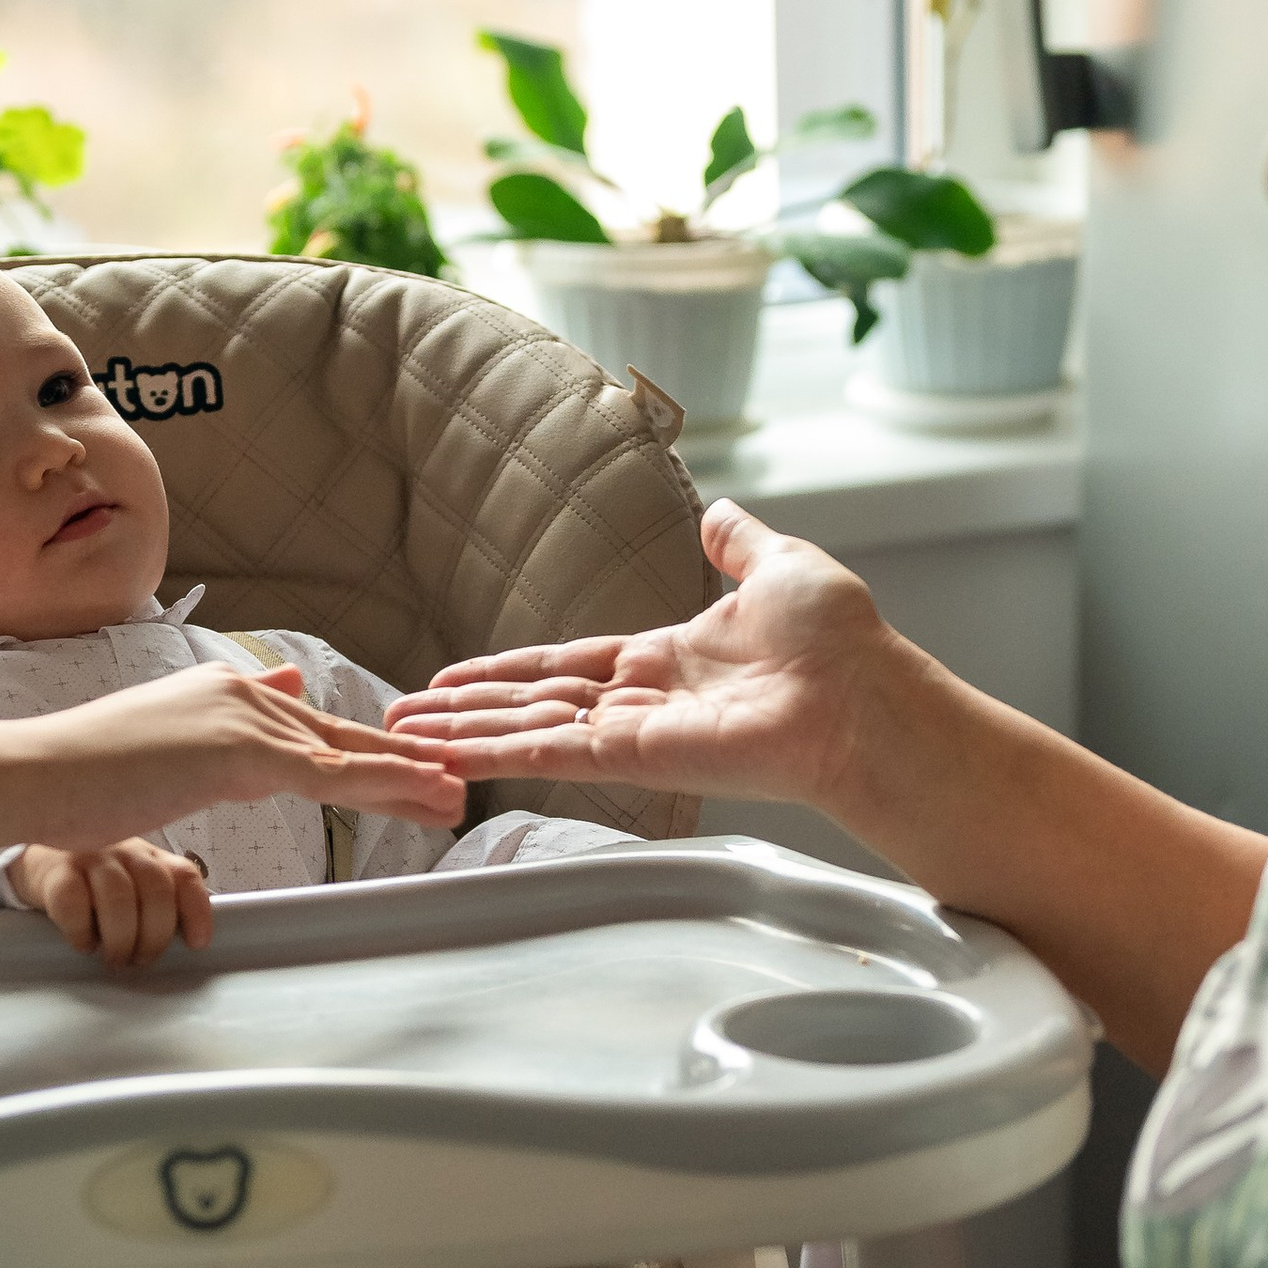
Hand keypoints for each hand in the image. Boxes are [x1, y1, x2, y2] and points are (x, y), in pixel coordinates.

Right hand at [4, 662, 464, 853]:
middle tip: (456, 786)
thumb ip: (226, 721)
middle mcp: (243, 694)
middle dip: (404, 766)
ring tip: (455, 798)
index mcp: (226, 694)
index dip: (367, 755)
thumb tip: (283, 686)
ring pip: (344, 753)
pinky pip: (325, 773)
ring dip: (407, 777)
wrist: (36, 774)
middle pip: (341, 738)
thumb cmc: (84, 774)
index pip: (312, 731)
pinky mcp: (238, 752)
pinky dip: (379, 781)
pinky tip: (418, 792)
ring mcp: (242, 718)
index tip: (413, 773)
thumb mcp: (165, 738)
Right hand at [10, 835, 211, 966]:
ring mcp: (90, 857)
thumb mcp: (132, 885)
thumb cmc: (93, 885)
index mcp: (150, 857)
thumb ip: (158, 904)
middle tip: (140, 960)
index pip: (184, 876)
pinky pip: (74, 903)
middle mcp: (125, 851)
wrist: (37, 865)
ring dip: (121, 939)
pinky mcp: (56, 873)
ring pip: (118, 896)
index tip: (197, 945)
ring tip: (115, 959)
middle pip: (156, 890)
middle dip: (154, 936)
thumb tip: (186, 943)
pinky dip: (83, 932)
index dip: (197, 912)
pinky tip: (84, 945)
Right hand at [389, 503, 896, 815]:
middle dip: (465, 708)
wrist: (865, 697)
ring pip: (527, 728)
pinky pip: (550, 752)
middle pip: (532, 701)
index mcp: (668, 658)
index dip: (508, 670)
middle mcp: (643, 701)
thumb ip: (738, 544)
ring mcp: (635, 732)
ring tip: (403, 734)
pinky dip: (494, 753)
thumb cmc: (842, 645)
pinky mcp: (635, 756)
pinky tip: (444, 754)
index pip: (568, 664)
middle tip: (406, 715)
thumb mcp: (780, 566)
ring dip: (463, 731)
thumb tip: (721, 511)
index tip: (459, 676)